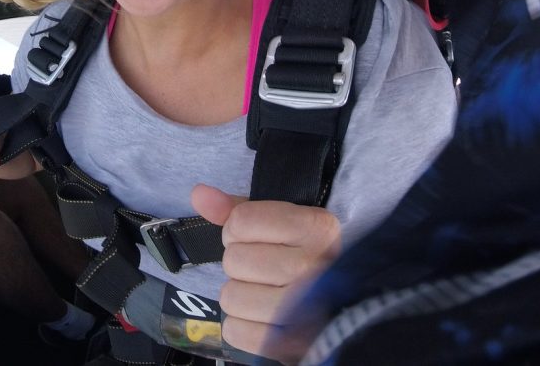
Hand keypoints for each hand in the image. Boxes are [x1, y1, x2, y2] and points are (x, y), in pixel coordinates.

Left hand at [191, 184, 340, 363]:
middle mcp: (313, 267)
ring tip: (264, 291)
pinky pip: (234, 331)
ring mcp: (303, 310)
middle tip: (263, 267)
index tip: (255, 238)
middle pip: (233, 260)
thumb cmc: (304, 258)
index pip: (241, 221)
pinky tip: (262, 316)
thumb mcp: (283, 222)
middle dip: (240, 262)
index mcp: (316, 228)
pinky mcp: (289, 345)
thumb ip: (238, 207)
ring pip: (230, 297)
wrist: (341, 310)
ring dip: (240, 294)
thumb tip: (199, 194)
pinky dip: (242, 324)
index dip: (237, 229)